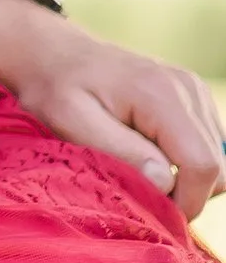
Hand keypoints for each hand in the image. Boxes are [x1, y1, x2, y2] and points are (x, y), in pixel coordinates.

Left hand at [0, 0, 223, 217]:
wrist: (53, 51)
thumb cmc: (54, 86)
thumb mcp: (70, 121)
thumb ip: (120, 151)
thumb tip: (165, 183)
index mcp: (160, 95)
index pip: (204, 165)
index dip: (186, 201)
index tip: (152, 211)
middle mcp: (187, 88)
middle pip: (218, 166)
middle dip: (187, 193)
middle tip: (141, 194)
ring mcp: (193, 89)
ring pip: (218, 158)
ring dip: (187, 178)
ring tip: (140, 170)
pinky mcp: (192, 95)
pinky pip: (208, 145)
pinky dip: (187, 161)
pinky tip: (150, 154)